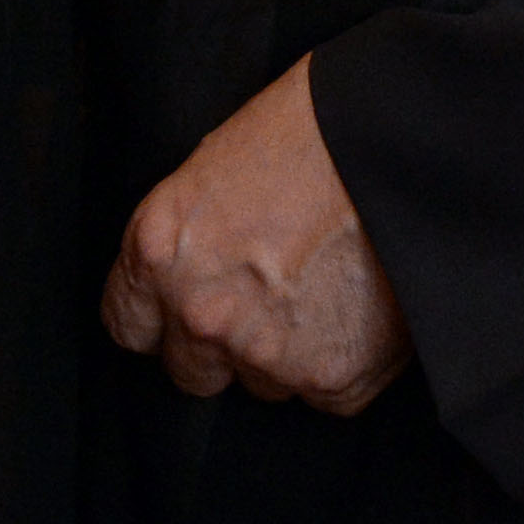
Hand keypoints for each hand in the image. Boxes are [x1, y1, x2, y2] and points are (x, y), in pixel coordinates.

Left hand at [99, 58, 405, 412]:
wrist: (394, 141)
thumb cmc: (306, 130)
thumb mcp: (211, 168)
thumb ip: (186, 242)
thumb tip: (189, 279)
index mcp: (158, 251)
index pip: (128, 327)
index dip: (162, 317)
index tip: (186, 307)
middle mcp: (202, 313)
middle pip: (190, 372)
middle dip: (220, 345)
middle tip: (265, 299)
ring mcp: (267, 353)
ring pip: (263, 384)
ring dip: (286, 352)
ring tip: (324, 289)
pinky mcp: (332, 377)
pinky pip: (326, 393)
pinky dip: (342, 360)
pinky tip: (359, 307)